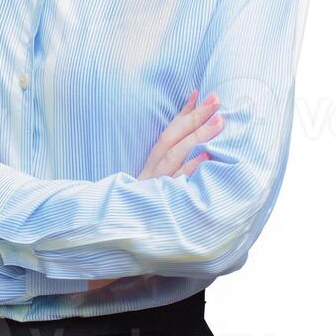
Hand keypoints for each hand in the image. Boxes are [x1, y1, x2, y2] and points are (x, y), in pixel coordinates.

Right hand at [87, 88, 223, 290]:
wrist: (115, 244)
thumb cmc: (138, 215)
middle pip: (174, 139)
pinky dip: (191, 169)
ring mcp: (155, 186)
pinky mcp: (158, 202)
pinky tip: (207, 158)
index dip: (183, 112)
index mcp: (149, 167)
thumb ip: (166, 169)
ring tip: (219, 121)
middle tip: (218, 99)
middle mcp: (151, 173)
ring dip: (198, 137)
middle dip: (196, 117)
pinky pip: (177, 184)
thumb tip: (191, 152)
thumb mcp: (151, 188)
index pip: (168, 133)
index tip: (200, 92)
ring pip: (177, 156)